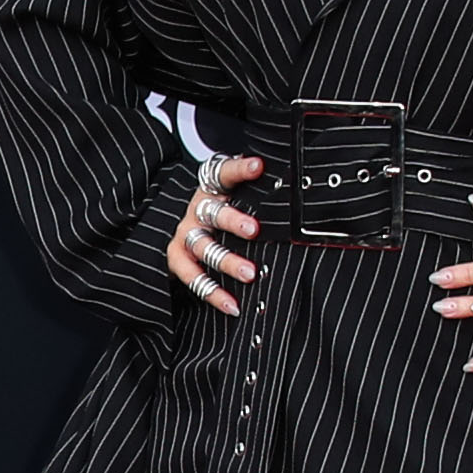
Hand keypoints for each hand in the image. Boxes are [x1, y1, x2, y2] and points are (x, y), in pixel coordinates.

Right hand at [166, 155, 263, 314]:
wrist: (192, 222)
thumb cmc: (224, 208)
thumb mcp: (240, 194)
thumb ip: (260, 192)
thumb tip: (295, 186)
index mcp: (212, 188)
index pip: (224, 172)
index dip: (240, 169)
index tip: (258, 167)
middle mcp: (197, 210)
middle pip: (212, 212)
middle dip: (232, 221)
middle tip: (254, 230)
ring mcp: (186, 234)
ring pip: (203, 248)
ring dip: (226, 261)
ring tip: (249, 273)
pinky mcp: (178, 258)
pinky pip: (193, 278)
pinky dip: (213, 293)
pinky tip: (232, 305)